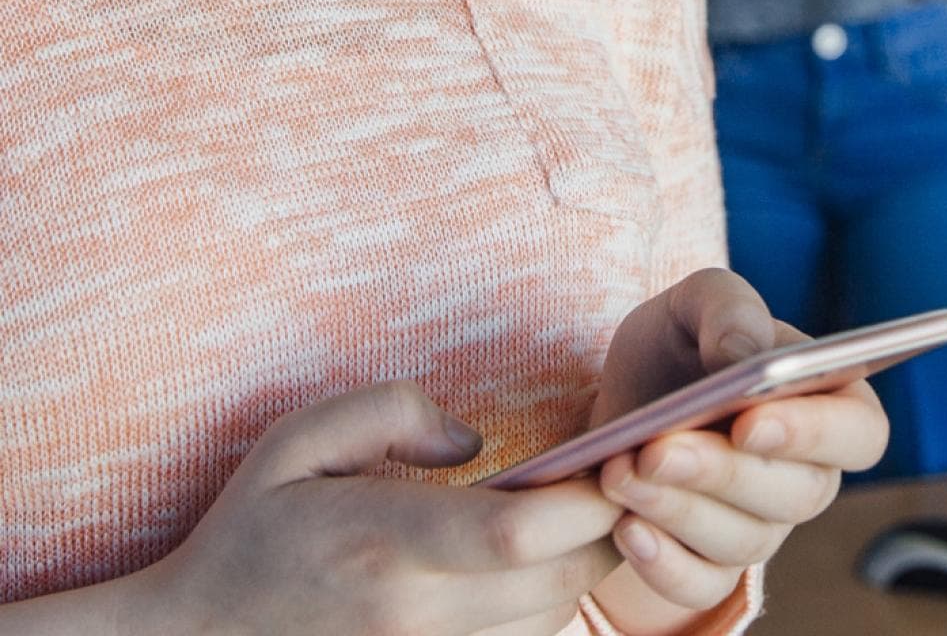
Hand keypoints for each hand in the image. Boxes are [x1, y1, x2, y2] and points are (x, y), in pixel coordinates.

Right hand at [146, 381, 621, 635]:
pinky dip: (534, 619)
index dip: (588, 502)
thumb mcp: (298, 440)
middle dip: (606, 537)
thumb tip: (472, 443)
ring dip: (574, 579)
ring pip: (542, 629)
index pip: (518, 534)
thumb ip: (391, 411)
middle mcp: (408, 619)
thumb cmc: (249, 532)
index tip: (616, 463)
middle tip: (619, 486)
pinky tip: (526, 580)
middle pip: (553, 588)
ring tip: (573, 528)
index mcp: (384, 543)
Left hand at [589, 271, 889, 624]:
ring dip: (678, 509)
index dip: (816, 433)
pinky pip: (701, 586)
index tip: (751, 421)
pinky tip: (625, 526)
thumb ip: (728, 309)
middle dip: (722, 472)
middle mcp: (809, 473)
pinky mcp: (711, 567)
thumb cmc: (680, 345)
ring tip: (620, 471)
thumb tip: (745, 355)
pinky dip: (662, 563)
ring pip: (745, 540)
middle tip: (657, 448)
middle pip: (797, 494)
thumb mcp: (695, 301)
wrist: (621, 402)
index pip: (860, 432)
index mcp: (831, 400)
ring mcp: (763, 527)